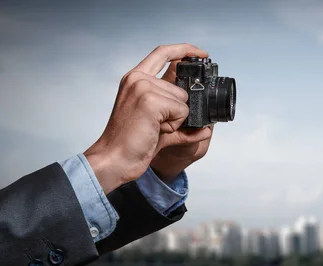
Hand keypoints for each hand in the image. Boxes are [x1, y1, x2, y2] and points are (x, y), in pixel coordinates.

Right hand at [83, 44, 208, 193]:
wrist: (114, 159)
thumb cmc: (132, 142)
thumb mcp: (156, 122)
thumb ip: (179, 118)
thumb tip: (207, 127)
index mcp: (135, 79)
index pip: (163, 53)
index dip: (185, 50)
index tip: (201, 54)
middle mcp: (137, 79)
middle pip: (181, 89)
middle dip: (177, 111)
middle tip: (155, 124)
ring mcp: (143, 88)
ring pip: (183, 101)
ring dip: (175, 120)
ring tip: (153, 127)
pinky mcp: (150, 101)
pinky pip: (182, 111)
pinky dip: (174, 125)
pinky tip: (155, 130)